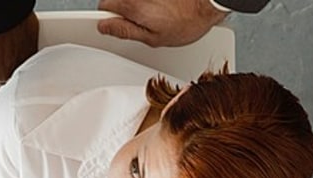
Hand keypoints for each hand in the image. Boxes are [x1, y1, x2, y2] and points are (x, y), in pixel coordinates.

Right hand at [97, 0, 227, 46]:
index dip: (109, 19)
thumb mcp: (154, 38)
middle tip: (144, 22)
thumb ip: (125, 31)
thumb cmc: (187, 21)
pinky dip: (151, 0)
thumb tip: (105, 27)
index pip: (103, 7)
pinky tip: (165, 5)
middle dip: (124, 10)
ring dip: (139, 3)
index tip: (114, 26)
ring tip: (160, 12)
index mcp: (131, 5)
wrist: (209, 4)